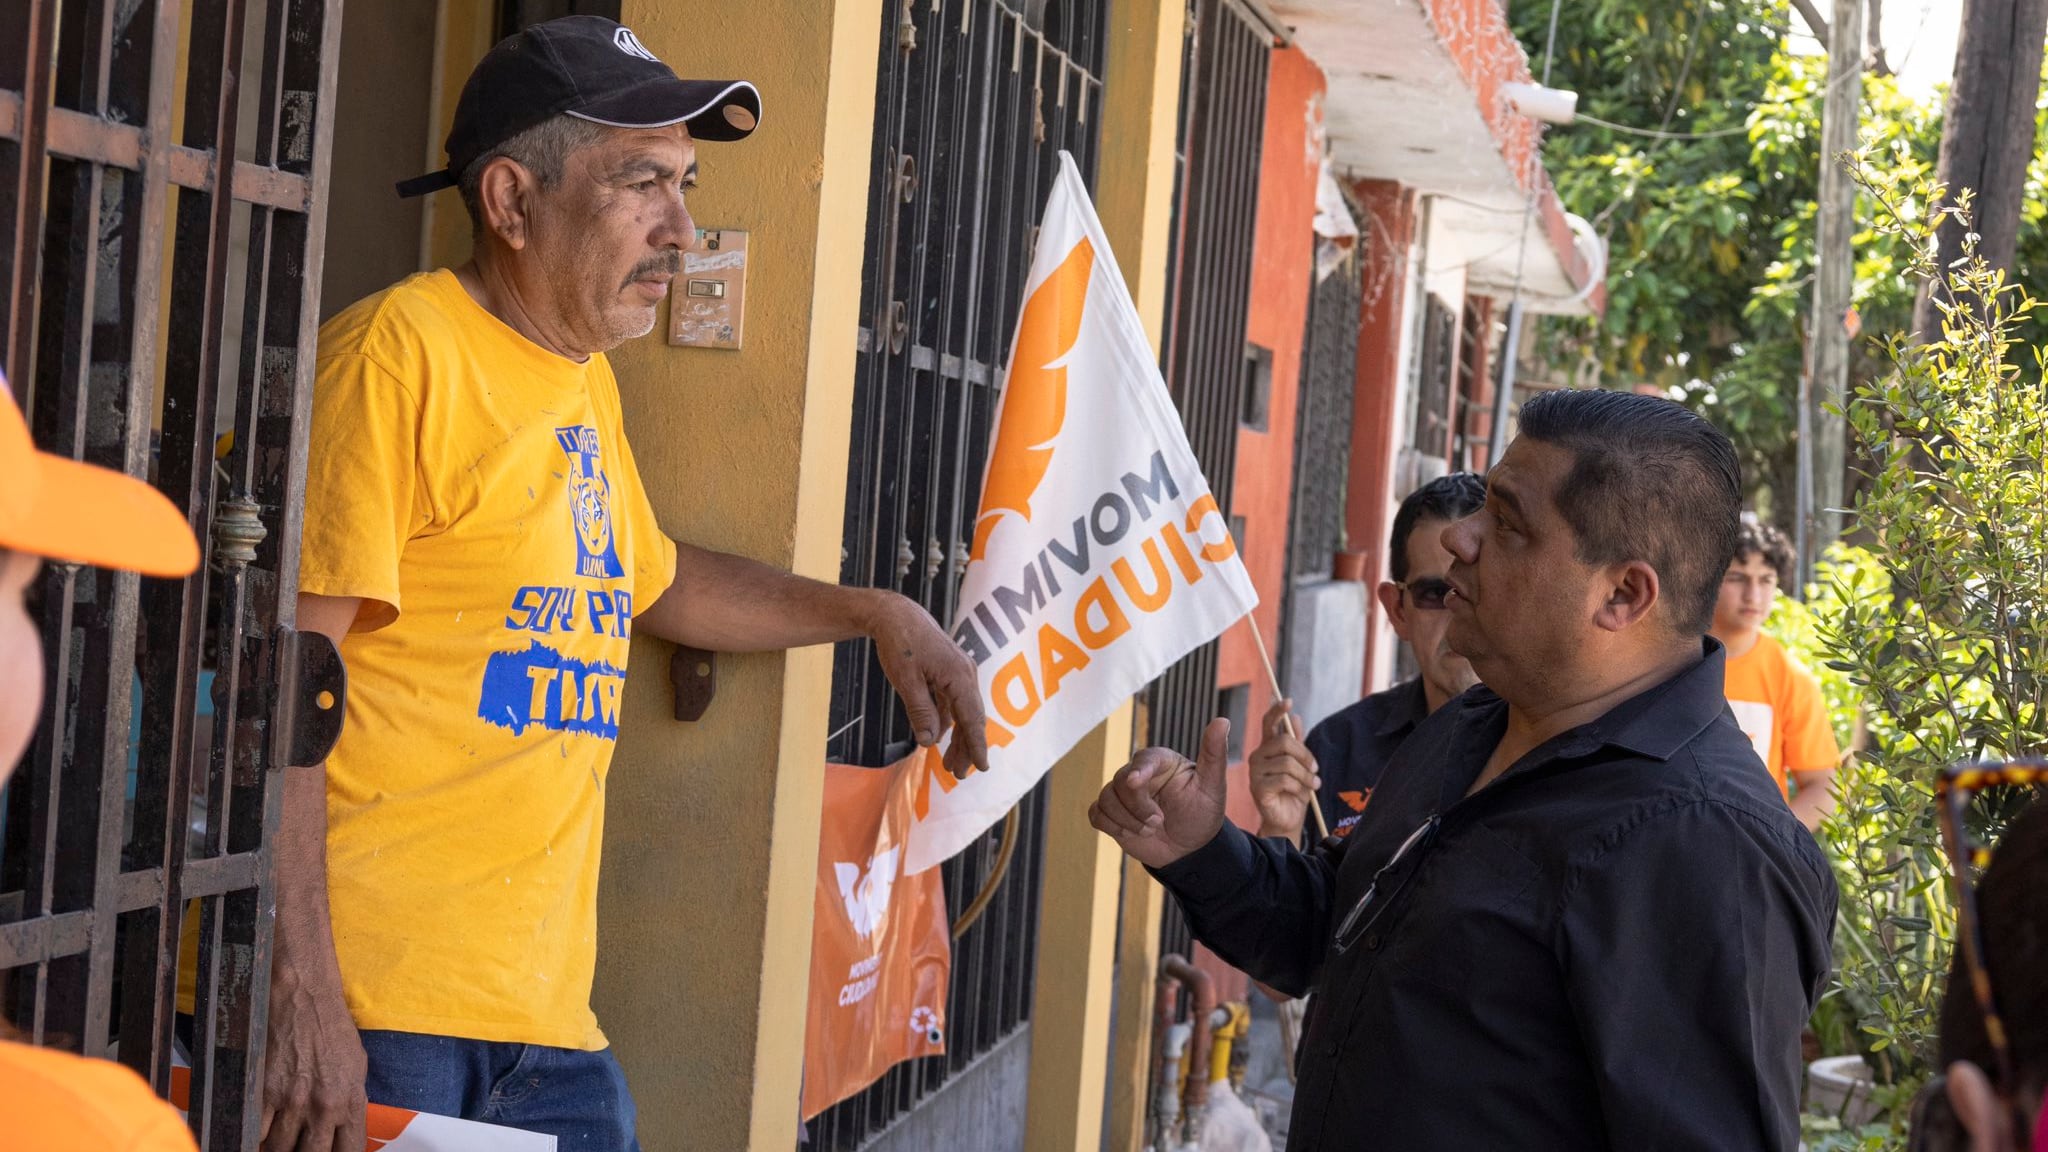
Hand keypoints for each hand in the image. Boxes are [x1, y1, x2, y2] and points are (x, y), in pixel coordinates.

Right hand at [260, 957, 366, 1151]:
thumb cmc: (331, 1028)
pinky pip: (255, 1133)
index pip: (349, 1150)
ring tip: (276, 1143)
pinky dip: (254, 1138)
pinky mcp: (265, 1092)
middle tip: (297, 1148)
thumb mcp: (355, 1067)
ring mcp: (294, 1101)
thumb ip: (349, 1103)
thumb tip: (340, 1131)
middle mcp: (325, 1106)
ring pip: (279, 1149)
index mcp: (351, 1100)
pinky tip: (256, 1133)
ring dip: (276, 1149)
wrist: (304, 997)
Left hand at [869, 592, 988, 777]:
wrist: (896, 615)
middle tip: (958, 774)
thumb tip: (929, 742)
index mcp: (959, 676)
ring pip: (964, 713)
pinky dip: (950, 722)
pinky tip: (940, 737)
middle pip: (971, 719)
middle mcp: (966, 674)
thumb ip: (920, 711)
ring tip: (949, 764)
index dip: (977, 745)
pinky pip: (954, 704)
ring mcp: (959, 673)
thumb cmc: (900, 644)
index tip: (982, 767)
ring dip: (958, 738)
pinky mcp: (950, 673)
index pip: (972, 718)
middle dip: (967, 748)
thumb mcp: (906, 680)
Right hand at [1088, 718, 1230, 868]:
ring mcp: (1122, 793)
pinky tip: (1131, 832)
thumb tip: (1222, 720)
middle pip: (1120, 781)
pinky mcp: (1111, 812)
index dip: (1139, 771)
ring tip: (1150, 830)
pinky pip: (1096, 814)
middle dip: (1138, 808)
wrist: (1189, 847)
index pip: (1143, 760)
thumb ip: (1214, 754)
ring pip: (1106, 799)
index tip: (1136, 783)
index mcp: (1160, 761)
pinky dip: (1111, 826)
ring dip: (1127, 821)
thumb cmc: (1202, 813)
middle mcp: (1138, 772)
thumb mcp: (1213, 786)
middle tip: (1159, 822)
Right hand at [1248, 698, 1318, 839]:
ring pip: (1287, 763)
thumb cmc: (1294, 791)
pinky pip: (1283, 780)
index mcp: (1267, 748)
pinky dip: (1298, 787)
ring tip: (1313, 785)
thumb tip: (1295, 717)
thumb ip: (1297, 743)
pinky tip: (1300, 794)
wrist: (1288, 819)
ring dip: (1306, 776)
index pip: (1268, 723)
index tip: (1288, 701)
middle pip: (1284, 743)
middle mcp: (1257, 756)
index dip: (1277, 711)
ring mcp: (1255, 773)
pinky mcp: (1257, 788)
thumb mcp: (1301, 765)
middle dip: (1305, 756)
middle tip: (1315, 769)